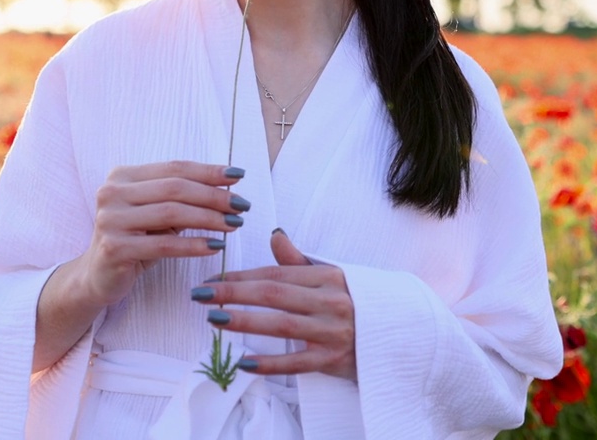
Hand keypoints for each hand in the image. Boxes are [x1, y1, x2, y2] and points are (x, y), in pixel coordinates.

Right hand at [76, 161, 248, 307]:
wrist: (98, 276)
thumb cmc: (136, 239)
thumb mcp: (158, 213)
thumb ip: (183, 197)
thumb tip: (229, 184)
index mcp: (122, 176)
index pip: (174, 168)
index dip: (208, 171)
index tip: (238, 176)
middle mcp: (111, 193)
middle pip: (175, 188)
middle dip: (214, 195)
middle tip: (242, 205)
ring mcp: (110, 220)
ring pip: (172, 213)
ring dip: (209, 218)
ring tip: (235, 224)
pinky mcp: (114, 248)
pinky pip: (164, 245)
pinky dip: (193, 245)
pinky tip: (216, 246)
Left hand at [191, 230, 356, 381]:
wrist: (396, 335)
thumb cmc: (354, 303)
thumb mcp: (331, 277)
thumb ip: (298, 260)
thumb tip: (274, 234)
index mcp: (329, 277)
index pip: (277, 274)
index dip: (242, 276)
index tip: (212, 278)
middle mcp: (331, 301)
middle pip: (274, 295)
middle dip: (233, 293)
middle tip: (201, 295)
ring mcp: (332, 332)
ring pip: (281, 325)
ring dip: (244, 322)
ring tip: (214, 320)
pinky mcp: (333, 360)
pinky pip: (295, 362)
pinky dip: (269, 363)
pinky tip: (243, 362)